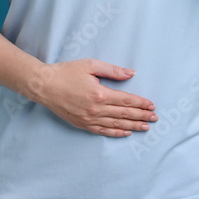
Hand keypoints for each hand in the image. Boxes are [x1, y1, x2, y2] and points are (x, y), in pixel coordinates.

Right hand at [31, 59, 157, 136]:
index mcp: (100, 94)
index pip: (126, 101)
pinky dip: (116, 133)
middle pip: (124, 114)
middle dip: (141, 116)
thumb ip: (112, 70)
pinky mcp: (82, 124)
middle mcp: (96, 109)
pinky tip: (126, 133)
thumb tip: (131, 74)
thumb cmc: (66, 72)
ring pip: (116, 125)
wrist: (44, 86)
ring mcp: (89, 119)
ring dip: (133, 126)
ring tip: (145, 127)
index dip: (141, 103)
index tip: (152, 105)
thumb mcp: (90, 65)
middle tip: (155, 118)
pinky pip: (103, 131)